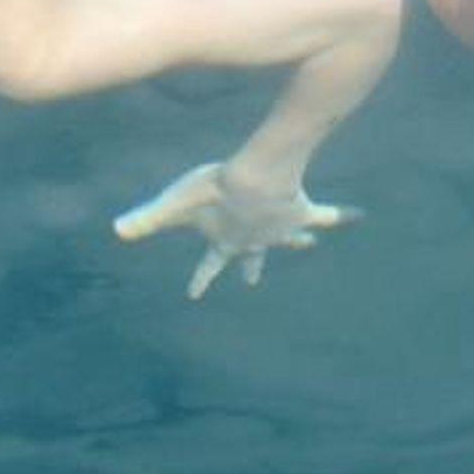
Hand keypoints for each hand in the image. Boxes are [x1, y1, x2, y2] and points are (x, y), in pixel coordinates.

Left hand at [113, 161, 360, 299]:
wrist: (258, 176)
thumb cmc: (216, 188)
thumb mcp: (177, 202)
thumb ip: (148, 217)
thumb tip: (114, 230)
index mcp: (226, 242)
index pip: (208, 265)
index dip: (200, 280)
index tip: (193, 296)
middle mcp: (255, 241)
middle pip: (252, 259)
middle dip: (250, 269)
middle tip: (250, 282)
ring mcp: (281, 228)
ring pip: (291, 240)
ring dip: (297, 242)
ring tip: (308, 245)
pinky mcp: (302, 210)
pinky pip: (326, 215)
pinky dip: (341, 216)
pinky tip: (359, 215)